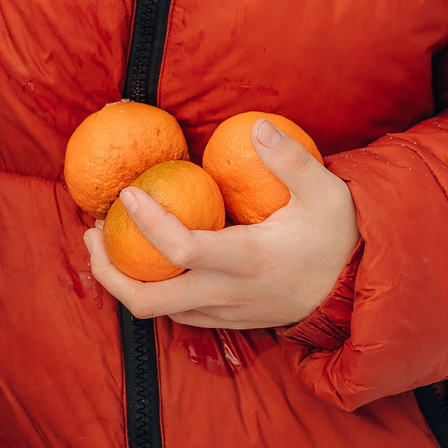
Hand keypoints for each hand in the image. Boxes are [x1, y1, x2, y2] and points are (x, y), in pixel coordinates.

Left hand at [83, 121, 359, 329]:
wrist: (356, 290)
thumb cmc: (338, 235)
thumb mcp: (326, 192)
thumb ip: (292, 160)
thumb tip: (257, 127)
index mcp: (247, 261)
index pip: (182, 251)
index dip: (147, 224)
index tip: (126, 194)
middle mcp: (228, 294)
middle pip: (149, 300)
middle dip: (109, 271)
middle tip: (92, 232)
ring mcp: (224, 313)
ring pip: (156, 311)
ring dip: (123, 280)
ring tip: (103, 240)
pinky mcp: (224, 320)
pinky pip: (173, 312)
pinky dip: (148, 287)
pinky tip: (140, 256)